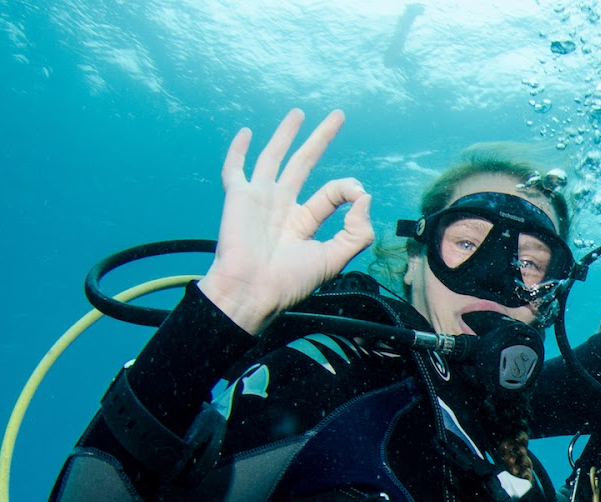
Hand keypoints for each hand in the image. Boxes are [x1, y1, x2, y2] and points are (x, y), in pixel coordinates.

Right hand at [197, 109, 374, 334]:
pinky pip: (235, 169)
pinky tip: (246, 133)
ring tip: (299, 113)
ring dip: (286, 134)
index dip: (348, 189)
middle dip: (321, 139)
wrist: (253, 289)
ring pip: (275, 157)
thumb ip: (356, 232)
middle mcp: (283, 206)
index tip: (358, 194)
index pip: (331, 193)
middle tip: (338, 116)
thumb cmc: (291, 281)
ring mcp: (260, 199)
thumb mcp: (334, 259)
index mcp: (305, 221)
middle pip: (305, 163)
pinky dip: (238, 150)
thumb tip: (365, 197)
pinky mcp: (238, 196)